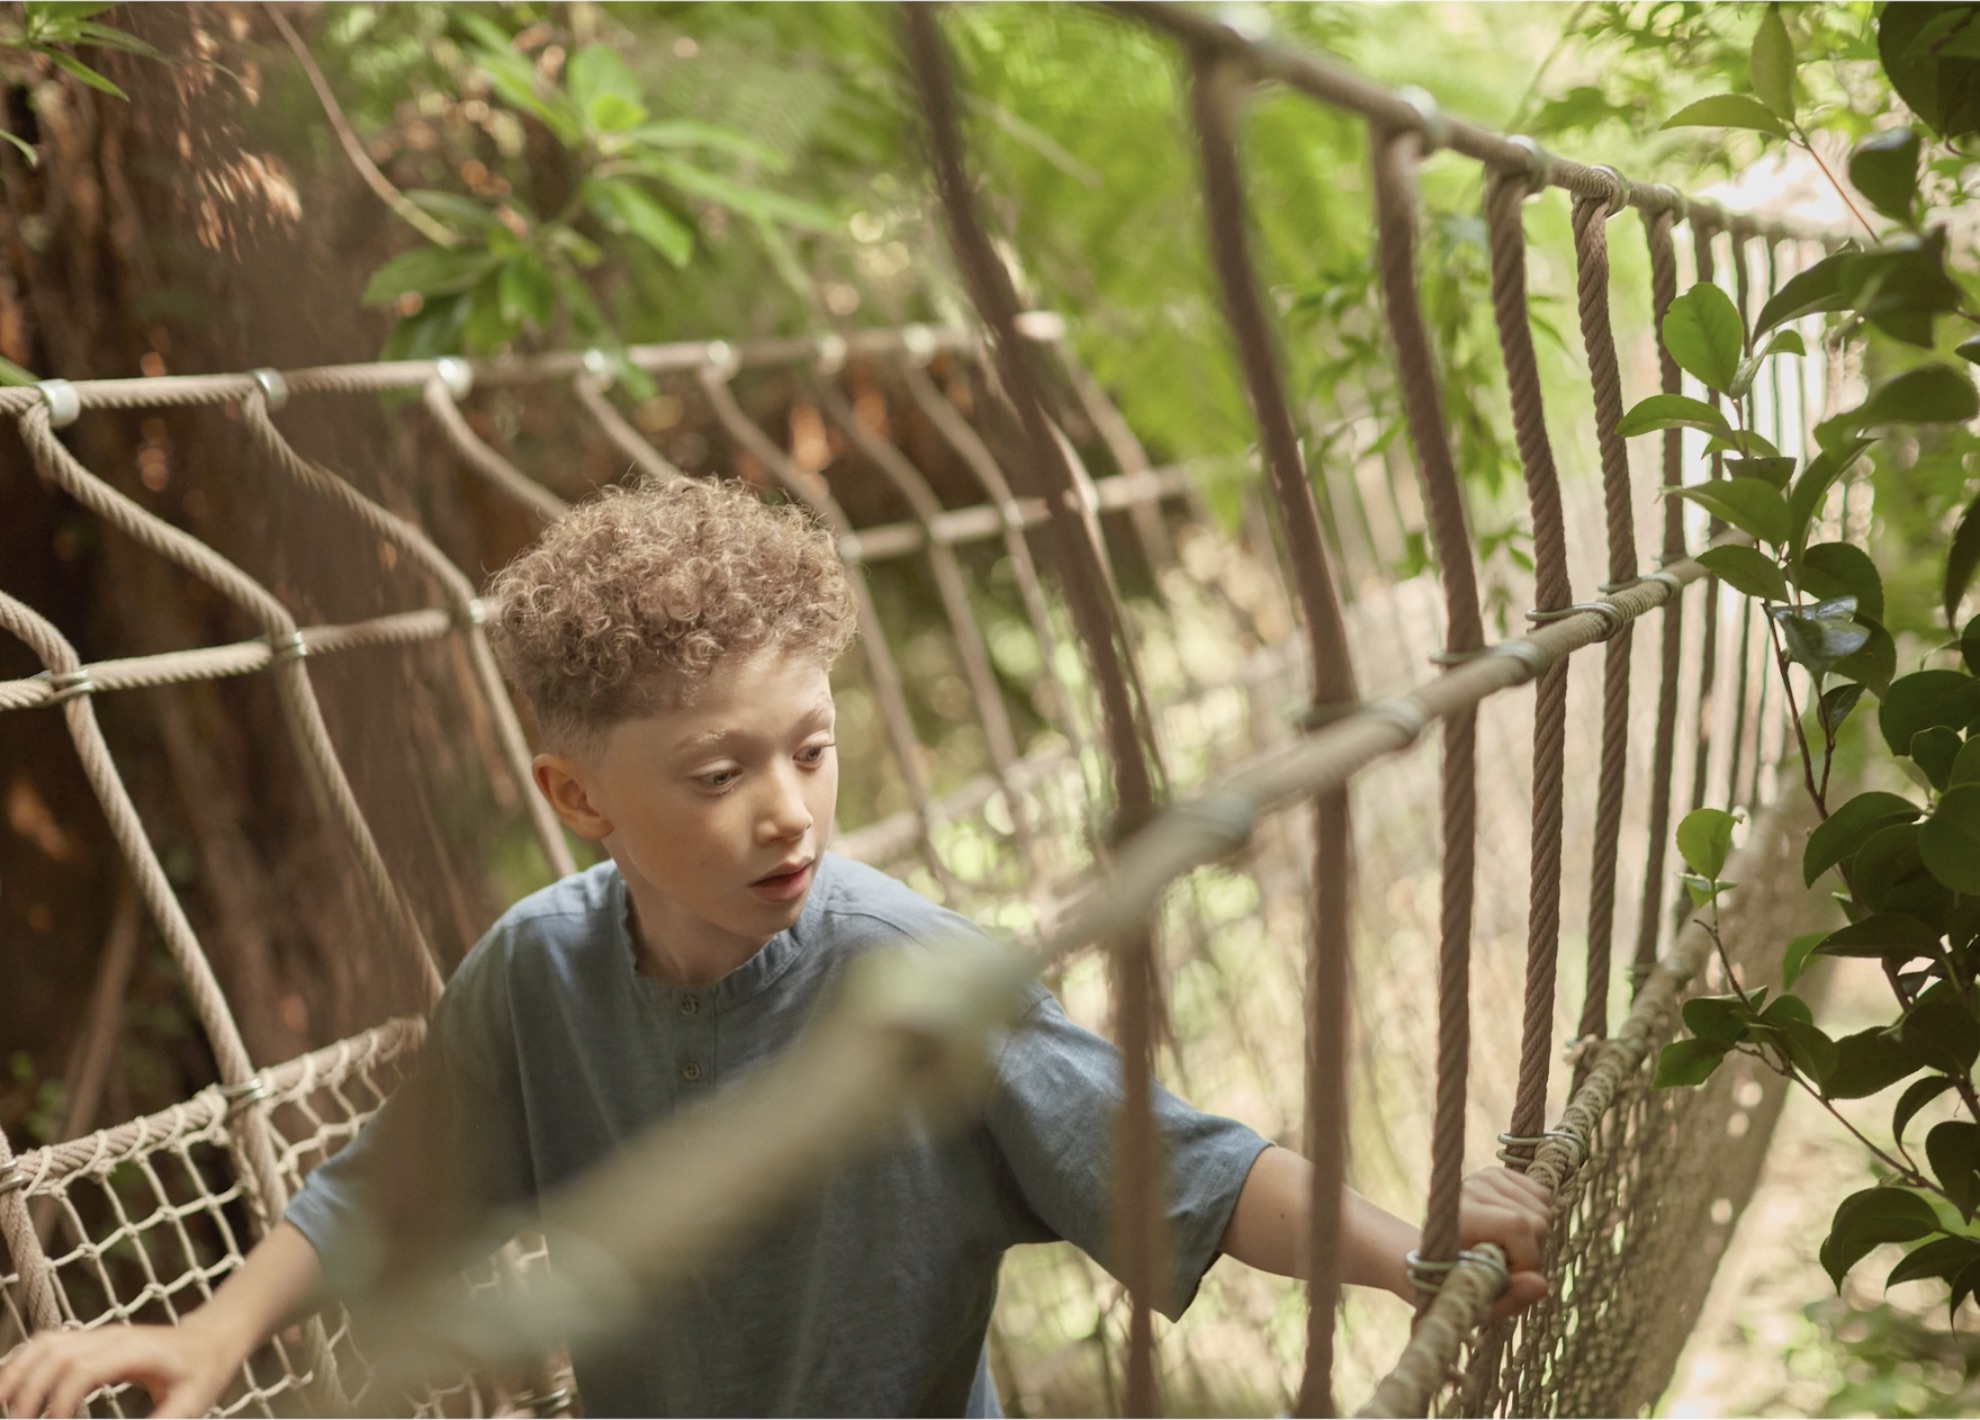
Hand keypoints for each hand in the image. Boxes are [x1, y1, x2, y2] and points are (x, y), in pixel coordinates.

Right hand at [0, 1321, 235, 1418]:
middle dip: (31, 1392)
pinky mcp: (91, 1339)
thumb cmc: (203, 1372)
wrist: (212, 1338)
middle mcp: (112, 1337)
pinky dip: (24, 1365)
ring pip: (45, 1344)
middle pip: (56, 1354)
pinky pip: (47, 1345)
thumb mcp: (192, 1404)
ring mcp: (99, 1334)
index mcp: (136, 1351)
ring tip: (9, 1410)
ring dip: (19, 1375)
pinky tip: (15, 1393)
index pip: (84, 1368)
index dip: (61, 1400)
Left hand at [1456, 1166, 1553, 1321]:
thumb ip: (1509, 1297)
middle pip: (1537, 1220)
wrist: (1435, 1252)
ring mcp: (1486, 1176)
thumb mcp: (1477, 1300)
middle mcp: (1472, 1187)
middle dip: (1531, 1253)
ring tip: (1507, 1250)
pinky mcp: (1499, 1173)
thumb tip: (1541, 1284)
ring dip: (1535, 1239)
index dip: (1526, 1260)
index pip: (1517, 1226)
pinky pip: (1542, 1196)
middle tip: (1506, 1265)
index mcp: (1460, 1215)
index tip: (1509, 1278)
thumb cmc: (1454, 1282)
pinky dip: (1537, 1218)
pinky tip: (1514, 1232)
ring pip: (1544, 1209)